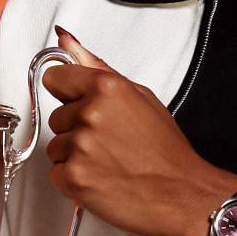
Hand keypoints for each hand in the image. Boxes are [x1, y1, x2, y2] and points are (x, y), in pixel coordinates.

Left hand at [41, 26, 236, 235]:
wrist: (182, 195)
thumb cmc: (166, 150)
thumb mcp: (140, 96)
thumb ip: (97, 67)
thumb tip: (66, 40)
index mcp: (106, 88)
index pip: (55, 78)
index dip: (68, 93)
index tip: (80, 104)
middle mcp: (90, 114)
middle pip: (57, 116)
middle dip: (77, 128)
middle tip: (109, 141)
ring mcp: (79, 147)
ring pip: (56, 146)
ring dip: (75, 155)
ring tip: (108, 161)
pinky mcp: (73, 178)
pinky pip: (57, 173)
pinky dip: (75, 179)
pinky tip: (102, 178)